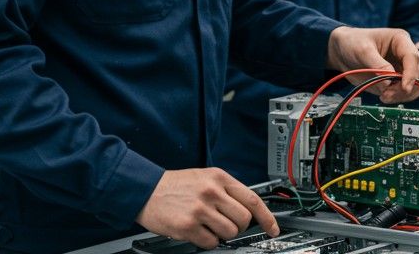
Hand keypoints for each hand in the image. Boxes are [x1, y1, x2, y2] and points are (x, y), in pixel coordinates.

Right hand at [136, 168, 277, 248]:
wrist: (144, 190)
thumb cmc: (174, 185)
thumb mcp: (204, 177)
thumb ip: (226, 190)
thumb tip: (247, 210)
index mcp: (219, 178)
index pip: (253, 199)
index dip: (267, 217)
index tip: (273, 228)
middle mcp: (212, 192)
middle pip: (244, 219)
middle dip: (239, 227)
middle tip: (227, 225)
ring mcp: (200, 209)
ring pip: (230, 232)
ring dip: (223, 235)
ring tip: (208, 226)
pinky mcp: (188, 226)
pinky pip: (211, 242)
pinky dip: (208, 241)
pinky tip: (198, 232)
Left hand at [327, 27, 418, 102]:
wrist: (342, 51)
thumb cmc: (353, 42)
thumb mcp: (362, 50)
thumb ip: (377, 65)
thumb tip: (388, 82)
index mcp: (400, 40)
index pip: (413, 58)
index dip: (411, 74)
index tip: (404, 87)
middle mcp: (404, 54)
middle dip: (408, 86)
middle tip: (389, 93)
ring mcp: (401, 68)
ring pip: (415, 85)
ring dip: (402, 94)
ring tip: (384, 96)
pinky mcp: (396, 80)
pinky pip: (404, 92)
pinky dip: (397, 98)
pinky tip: (384, 96)